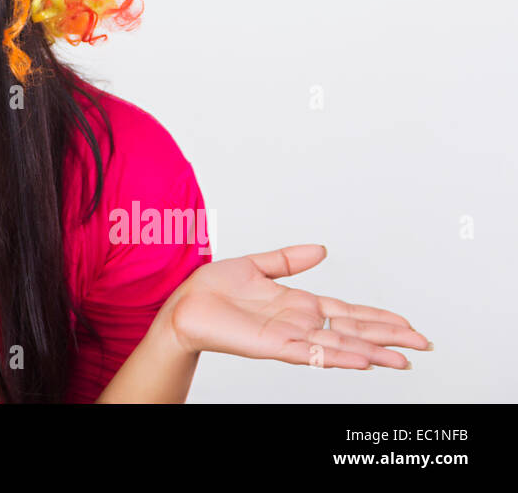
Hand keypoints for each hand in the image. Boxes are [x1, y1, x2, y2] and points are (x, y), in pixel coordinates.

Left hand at [166, 243, 431, 368]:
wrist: (183, 304)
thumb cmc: (213, 289)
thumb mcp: (256, 265)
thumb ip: (289, 259)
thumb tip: (322, 249)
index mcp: (298, 304)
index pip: (348, 312)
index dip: (378, 318)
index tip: (408, 324)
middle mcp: (299, 322)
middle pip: (353, 330)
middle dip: (388, 337)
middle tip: (424, 344)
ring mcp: (289, 335)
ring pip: (340, 345)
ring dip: (372, 351)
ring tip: (403, 359)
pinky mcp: (272, 345)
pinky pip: (311, 352)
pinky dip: (337, 356)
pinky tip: (361, 360)